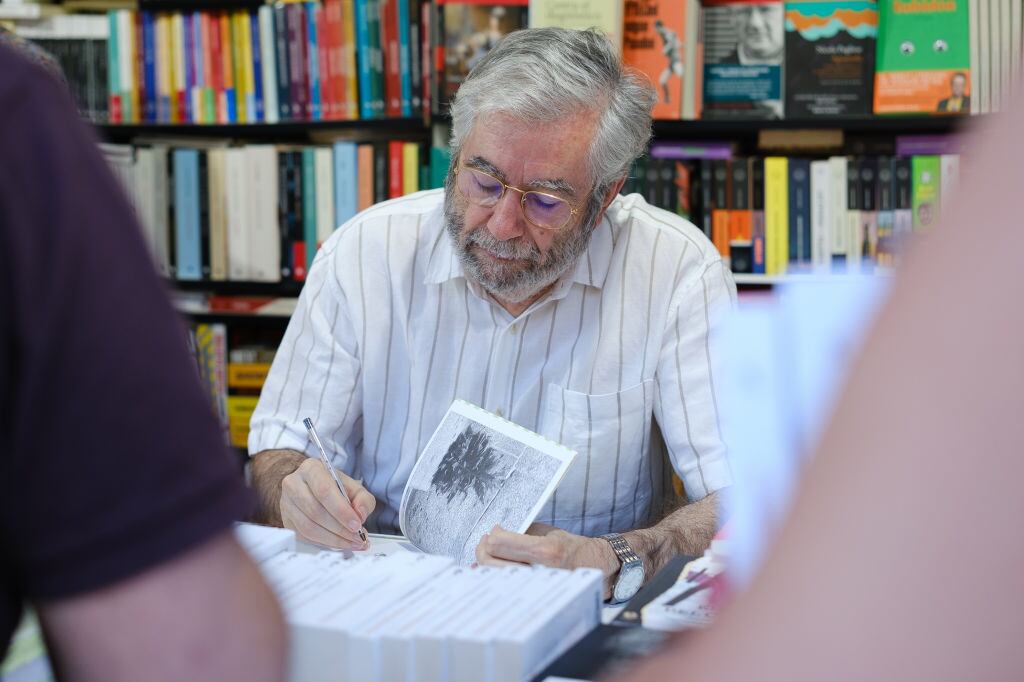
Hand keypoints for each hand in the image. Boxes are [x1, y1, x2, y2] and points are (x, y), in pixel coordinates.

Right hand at [279, 457, 375, 549]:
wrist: (313, 489)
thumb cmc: (334, 487)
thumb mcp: (353, 487)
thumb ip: (363, 499)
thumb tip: (360, 515)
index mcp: (311, 469)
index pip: (324, 491)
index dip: (341, 511)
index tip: (357, 525)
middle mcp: (293, 484)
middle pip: (315, 511)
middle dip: (340, 528)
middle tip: (357, 538)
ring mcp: (286, 504)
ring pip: (308, 527)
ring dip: (333, 539)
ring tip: (352, 542)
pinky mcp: (286, 522)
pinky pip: (305, 537)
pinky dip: (325, 543)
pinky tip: (340, 544)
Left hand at [475, 523, 620, 599]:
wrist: (597, 569)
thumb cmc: (572, 547)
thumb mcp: (549, 531)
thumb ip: (521, 532)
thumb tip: (494, 535)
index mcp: (545, 550)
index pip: (500, 543)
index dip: (492, 535)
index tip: (495, 530)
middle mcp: (539, 571)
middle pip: (490, 562)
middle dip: (483, 548)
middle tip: (487, 541)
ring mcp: (536, 587)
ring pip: (493, 577)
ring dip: (486, 562)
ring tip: (490, 552)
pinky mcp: (533, 596)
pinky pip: (504, 587)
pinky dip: (493, 577)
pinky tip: (491, 569)